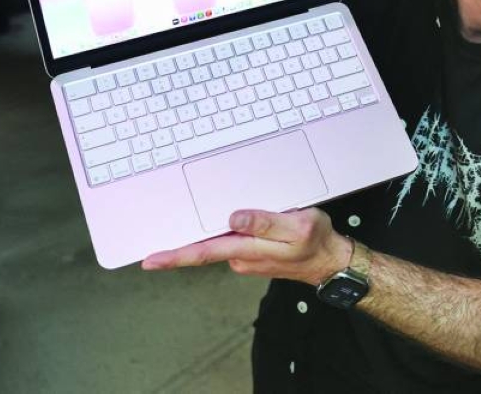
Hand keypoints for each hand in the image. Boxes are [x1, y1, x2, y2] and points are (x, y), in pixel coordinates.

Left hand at [141, 208, 351, 286]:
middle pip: (204, 249)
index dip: (175, 256)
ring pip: (219, 242)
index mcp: (248, 250)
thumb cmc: (315, 242)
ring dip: (204, 234)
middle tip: (150, 248)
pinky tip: (224, 222)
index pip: (204, 253)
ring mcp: (246, 258)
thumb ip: (264, 223)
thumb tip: (234, 218)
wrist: (330, 262)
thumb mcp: (297, 226)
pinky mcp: (252, 254)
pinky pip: (231, 242)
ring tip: (190, 218)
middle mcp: (241, 257)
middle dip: (177, 247)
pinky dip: (223, 233)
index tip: (150, 260)